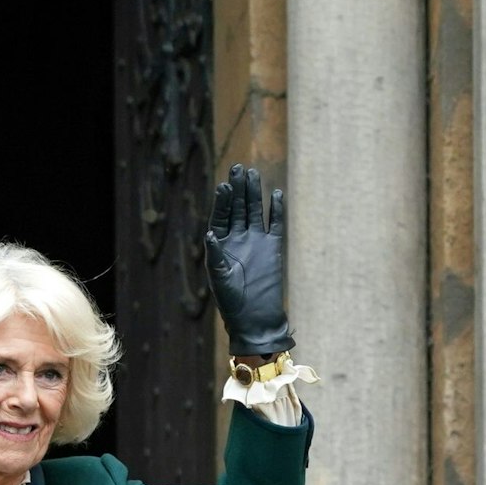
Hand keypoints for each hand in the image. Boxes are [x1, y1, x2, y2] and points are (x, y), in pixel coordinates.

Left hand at [204, 163, 294, 355]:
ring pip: (255, 211)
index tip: (224, 185)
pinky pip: (275, 223)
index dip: (222, 200)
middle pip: (237, 207)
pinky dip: (275, 210)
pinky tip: (275, 194)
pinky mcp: (273, 246)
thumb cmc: (231, 300)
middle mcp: (237, 238)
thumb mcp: (219, 276)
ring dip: (254, 194)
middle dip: (238, 189)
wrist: (254, 316)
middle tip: (239, 168)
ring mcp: (256, 240)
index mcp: (220, 244)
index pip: (221, 216)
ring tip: (254, 174)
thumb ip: (216, 254)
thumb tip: (210, 234)